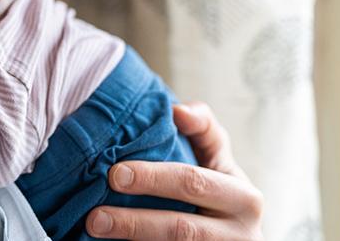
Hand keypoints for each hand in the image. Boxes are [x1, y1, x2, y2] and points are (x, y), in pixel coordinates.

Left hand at [85, 102, 263, 239]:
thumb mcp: (220, 161)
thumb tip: (177, 110)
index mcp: (244, 198)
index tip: (114, 174)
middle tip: (95, 217)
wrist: (239, 240)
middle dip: (135, 222)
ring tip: (96, 231)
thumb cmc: (222, 193)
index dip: (153, 178)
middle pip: (181, 229)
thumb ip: (203, 129)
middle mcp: (241, 235)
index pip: (193, 183)